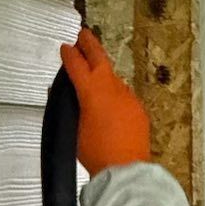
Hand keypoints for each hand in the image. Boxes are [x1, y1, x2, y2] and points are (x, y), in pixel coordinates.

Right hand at [60, 28, 150, 175]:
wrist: (126, 170)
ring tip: (94, 69)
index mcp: (92, 92)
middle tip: (83, 35)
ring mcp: (128, 98)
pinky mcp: (138, 109)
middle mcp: (113, 90)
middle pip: (100, 60)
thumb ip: (71, 108)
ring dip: (103, 73)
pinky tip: (110, 100)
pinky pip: (124, 95)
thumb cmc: (97, 153)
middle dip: (90, 46)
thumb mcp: (75, 130)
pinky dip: (115, 92)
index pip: (77, 66)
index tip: (66, 47)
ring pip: (114, 78)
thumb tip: (66, 94)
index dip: (69, 56)